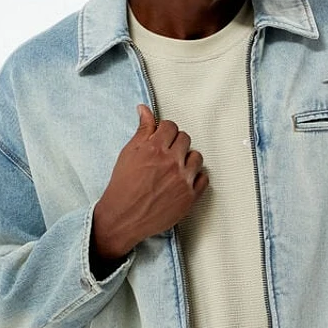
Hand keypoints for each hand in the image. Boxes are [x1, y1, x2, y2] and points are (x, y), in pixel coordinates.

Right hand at [92, 105, 208, 260]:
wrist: (123, 217)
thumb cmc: (123, 186)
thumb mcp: (128, 154)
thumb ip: (142, 131)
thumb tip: (144, 110)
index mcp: (155, 149)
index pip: (171, 126)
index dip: (165, 131)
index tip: (162, 139)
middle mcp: (172, 162)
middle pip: (185, 139)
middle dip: (175, 143)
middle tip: (166, 154)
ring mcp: (183, 180)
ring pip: (197, 157)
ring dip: (187, 159)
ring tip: (175, 168)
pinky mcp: (190, 197)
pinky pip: (204, 178)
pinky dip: (196, 178)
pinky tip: (184, 180)